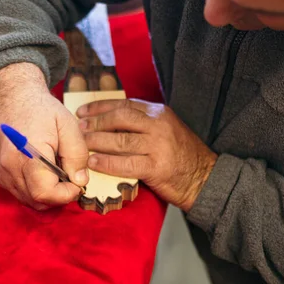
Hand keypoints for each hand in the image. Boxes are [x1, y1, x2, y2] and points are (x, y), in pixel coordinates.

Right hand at [0, 63, 88, 209]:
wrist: (11, 96)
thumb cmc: (40, 108)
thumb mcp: (67, 124)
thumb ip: (77, 154)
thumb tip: (80, 181)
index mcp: (28, 155)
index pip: (46, 193)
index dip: (66, 194)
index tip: (77, 181)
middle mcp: (10, 168)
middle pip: (38, 201)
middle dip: (58, 195)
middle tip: (68, 175)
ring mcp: (2, 173)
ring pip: (29, 200)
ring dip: (47, 193)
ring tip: (56, 170)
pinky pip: (20, 193)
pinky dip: (35, 189)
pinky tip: (43, 171)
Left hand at [76, 99, 216, 211]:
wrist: (205, 179)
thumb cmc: (181, 155)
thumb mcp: (165, 130)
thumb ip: (142, 123)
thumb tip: (109, 121)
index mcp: (159, 113)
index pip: (124, 104)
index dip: (100, 107)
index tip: (83, 111)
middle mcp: (158, 125)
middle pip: (119, 119)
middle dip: (95, 122)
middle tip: (78, 128)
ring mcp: (158, 146)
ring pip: (120, 140)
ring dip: (96, 142)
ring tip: (81, 144)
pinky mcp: (156, 167)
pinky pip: (125, 163)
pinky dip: (106, 163)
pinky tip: (93, 162)